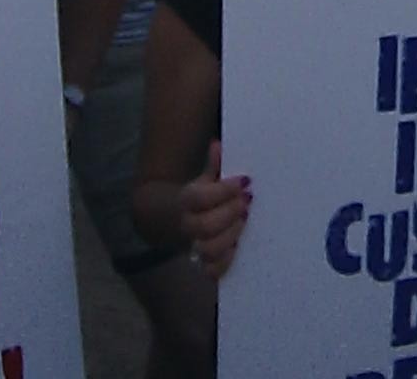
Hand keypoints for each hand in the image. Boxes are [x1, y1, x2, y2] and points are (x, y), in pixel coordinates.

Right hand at [179, 141, 250, 278]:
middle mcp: (186, 226)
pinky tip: (237, 246)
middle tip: (248, 201)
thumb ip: (213, 165)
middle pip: (204, 225)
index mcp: (185, 201)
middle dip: (230, 212)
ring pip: (208, 249)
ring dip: (230, 234)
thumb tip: (219, 144)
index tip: (245, 181)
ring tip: (245, 219)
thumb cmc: (196, 197)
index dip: (223, 190)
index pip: (199, 197)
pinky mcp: (201, 264)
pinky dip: (225, 261)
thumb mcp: (202, 179)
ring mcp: (193, 247)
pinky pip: (211, 271)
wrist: (168, 220)